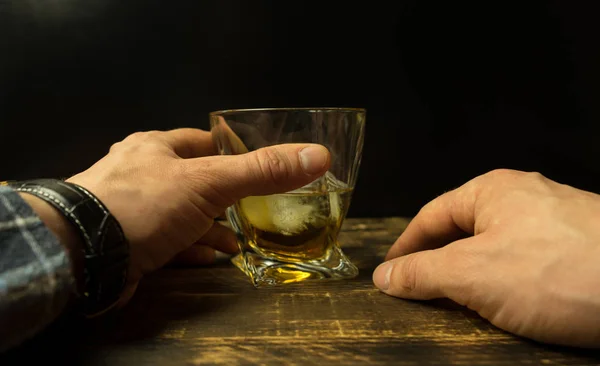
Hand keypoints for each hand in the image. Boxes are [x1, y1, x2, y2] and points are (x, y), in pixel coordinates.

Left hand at [67, 128, 329, 304]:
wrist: (82, 252)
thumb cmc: (143, 203)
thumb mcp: (210, 181)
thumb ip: (262, 170)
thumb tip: (318, 155)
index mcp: (157, 147)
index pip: (203, 142)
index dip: (233, 153)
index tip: (257, 167)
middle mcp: (142, 173)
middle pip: (194, 181)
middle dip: (225, 197)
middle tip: (253, 209)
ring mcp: (133, 209)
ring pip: (182, 214)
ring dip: (211, 226)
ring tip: (238, 240)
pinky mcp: (128, 242)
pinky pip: (168, 242)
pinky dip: (192, 247)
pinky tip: (211, 256)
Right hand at [373, 169, 599, 347]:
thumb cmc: (564, 272)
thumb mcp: (473, 275)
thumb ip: (422, 273)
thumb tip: (386, 277)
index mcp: (493, 191)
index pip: (431, 215)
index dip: (406, 247)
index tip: (390, 273)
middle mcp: (525, 199)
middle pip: (463, 231)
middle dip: (439, 263)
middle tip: (420, 293)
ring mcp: (556, 223)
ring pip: (496, 249)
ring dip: (473, 277)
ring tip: (461, 305)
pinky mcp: (579, 250)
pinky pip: (526, 264)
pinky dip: (507, 284)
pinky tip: (509, 307)